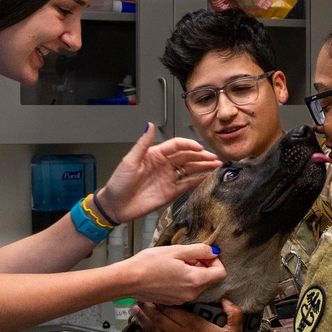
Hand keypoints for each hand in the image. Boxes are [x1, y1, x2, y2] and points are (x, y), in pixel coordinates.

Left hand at [98, 124, 220, 222]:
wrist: (115, 206)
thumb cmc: (118, 183)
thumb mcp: (129, 161)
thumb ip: (142, 144)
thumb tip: (148, 125)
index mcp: (155, 155)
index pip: (177, 146)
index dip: (189, 145)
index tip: (199, 148)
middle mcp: (164, 165)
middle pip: (187, 157)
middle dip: (201, 156)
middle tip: (214, 157)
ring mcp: (168, 178)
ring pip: (190, 170)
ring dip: (203, 167)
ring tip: (216, 165)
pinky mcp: (170, 192)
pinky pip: (187, 185)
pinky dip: (198, 181)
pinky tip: (207, 177)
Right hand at [123, 243, 225, 305]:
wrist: (129, 280)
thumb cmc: (149, 263)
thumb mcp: (176, 250)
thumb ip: (199, 250)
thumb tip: (214, 251)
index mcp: (195, 280)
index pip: (221, 273)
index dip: (215, 261)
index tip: (203, 254)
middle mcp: (192, 294)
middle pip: (210, 279)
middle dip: (203, 266)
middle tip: (187, 256)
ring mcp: (182, 300)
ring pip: (197, 285)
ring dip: (193, 273)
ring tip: (176, 264)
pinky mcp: (173, 302)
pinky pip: (186, 291)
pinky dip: (183, 281)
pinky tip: (169, 273)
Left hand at [133, 298, 243, 331]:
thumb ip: (233, 313)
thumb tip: (225, 299)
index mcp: (194, 325)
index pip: (172, 309)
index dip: (161, 300)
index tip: (155, 291)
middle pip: (159, 317)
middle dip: (148, 306)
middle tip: (139, 296)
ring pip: (154, 328)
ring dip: (143, 318)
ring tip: (134, 308)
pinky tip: (140, 325)